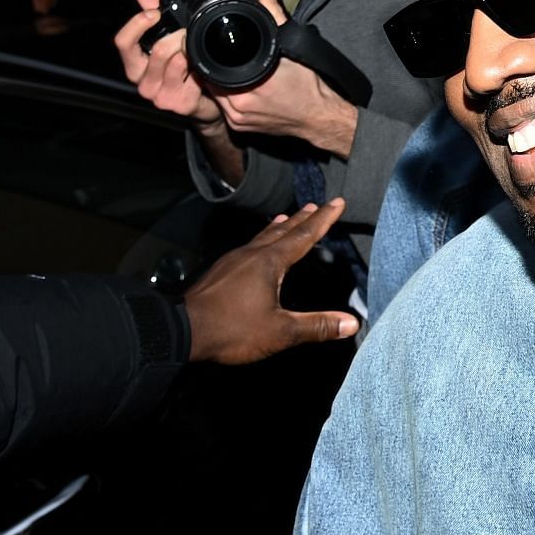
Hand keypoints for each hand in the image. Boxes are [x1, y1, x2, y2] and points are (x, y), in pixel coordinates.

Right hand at [116, 0, 221, 126]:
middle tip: (187, 31)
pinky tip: (201, 70)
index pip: (123, 42)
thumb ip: (153, 16)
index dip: (137, 24)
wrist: (204, 100)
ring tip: (195, 49)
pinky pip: (195, 77)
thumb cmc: (181, 69)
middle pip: (159, 50)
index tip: (154, 13)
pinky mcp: (182, 105)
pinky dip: (202, 68)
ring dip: (191, 50)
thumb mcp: (165, 40)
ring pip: (178, 61)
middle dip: (177, 35)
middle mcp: (144, 82)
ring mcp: (162, 96)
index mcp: (135, 64)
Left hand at [184, 201, 357, 364]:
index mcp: (269, 263)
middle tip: (316, 206)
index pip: (303, 236)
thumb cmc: (232, 330)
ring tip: (287, 218)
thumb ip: (316, 326)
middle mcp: (251, 255)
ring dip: (279, 227)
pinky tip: (256, 249)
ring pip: (262, 237)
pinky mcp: (220, 273)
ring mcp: (232, 262)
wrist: (182, 332)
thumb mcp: (281, 331)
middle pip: (282, 231)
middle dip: (303, 219)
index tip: (337, 203)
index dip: (323, 220)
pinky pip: (247, 248)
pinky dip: (260, 240)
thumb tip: (351, 323)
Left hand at [210, 0, 359, 156]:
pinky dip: (228, 96)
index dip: (211, 55)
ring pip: (215, 94)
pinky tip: (241, 87)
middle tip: (229, 59)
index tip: (215, 48)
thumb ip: (274, 18)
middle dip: (216, 67)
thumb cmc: (308, 87)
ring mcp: (238, 119)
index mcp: (248, 86)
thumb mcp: (292, 47)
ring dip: (219, 83)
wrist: (318, 117)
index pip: (211, 67)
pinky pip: (224, 107)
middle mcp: (239, 107)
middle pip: (210, 81)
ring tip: (235, 71)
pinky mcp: (240, 126)